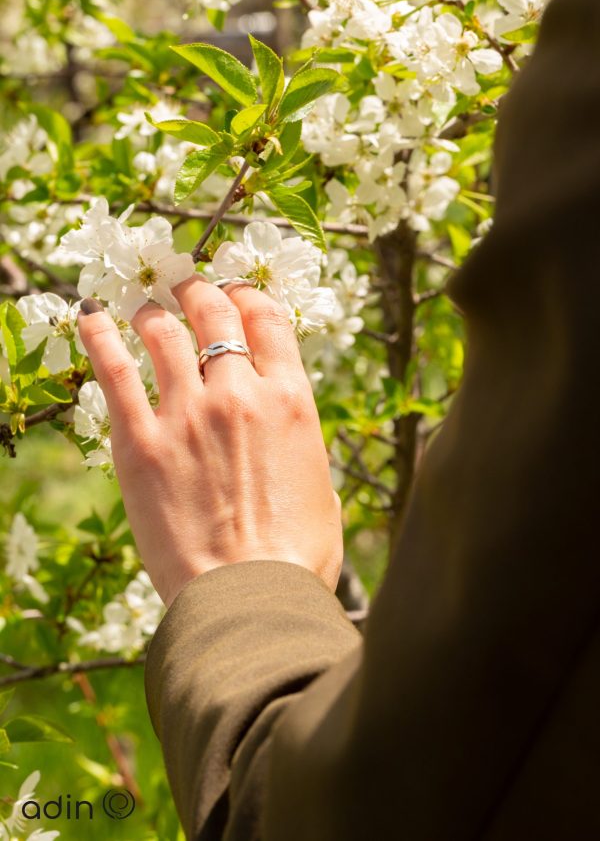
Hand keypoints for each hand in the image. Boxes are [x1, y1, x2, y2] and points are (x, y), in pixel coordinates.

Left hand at [77, 278, 342, 606]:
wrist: (250, 595)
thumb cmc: (296, 554)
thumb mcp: (320, 486)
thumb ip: (297, 443)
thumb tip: (284, 427)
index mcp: (290, 400)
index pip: (267, 320)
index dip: (248, 295)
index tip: (235, 291)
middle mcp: (239, 392)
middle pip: (215, 313)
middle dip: (199, 290)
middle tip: (186, 284)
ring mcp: (186, 413)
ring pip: (164, 333)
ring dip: (153, 311)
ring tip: (144, 305)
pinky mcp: (141, 442)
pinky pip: (114, 371)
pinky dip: (98, 336)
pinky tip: (89, 316)